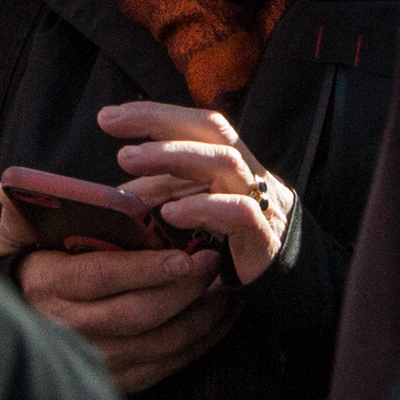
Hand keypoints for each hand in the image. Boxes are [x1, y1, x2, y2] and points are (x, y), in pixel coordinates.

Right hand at [0, 182, 236, 397]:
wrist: (26, 324)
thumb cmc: (36, 266)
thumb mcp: (19, 237)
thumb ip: (20, 209)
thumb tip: (13, 181)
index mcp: (49, 285)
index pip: (103, 277)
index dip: (146, 269)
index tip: (183, 256)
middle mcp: (73, 328)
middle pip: (139, 312)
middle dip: (183, 289)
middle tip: (213, 263)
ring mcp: (99, 359)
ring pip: (160, 341)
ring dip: (200, 316)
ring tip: (224, 287)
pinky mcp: (122, 380)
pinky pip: (168, 363)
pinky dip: (200, 341)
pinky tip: (218, 316)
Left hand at [102, 98, 288, 283]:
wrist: (291, 285)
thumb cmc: (234, 242)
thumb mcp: (192, 208)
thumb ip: (162, 194)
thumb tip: (114, 191)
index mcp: (232, 161)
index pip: (195, 124)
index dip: (155, 114)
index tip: (109, 117)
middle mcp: (249, 172)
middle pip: (211, 129)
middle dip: (160, 122)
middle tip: (112, 125)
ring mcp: (263, 200)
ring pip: (225, 161)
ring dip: (173, 156)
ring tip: (130, 160)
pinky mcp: (267, 236)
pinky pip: (240, 212)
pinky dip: (203, 208)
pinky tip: (171, 213)